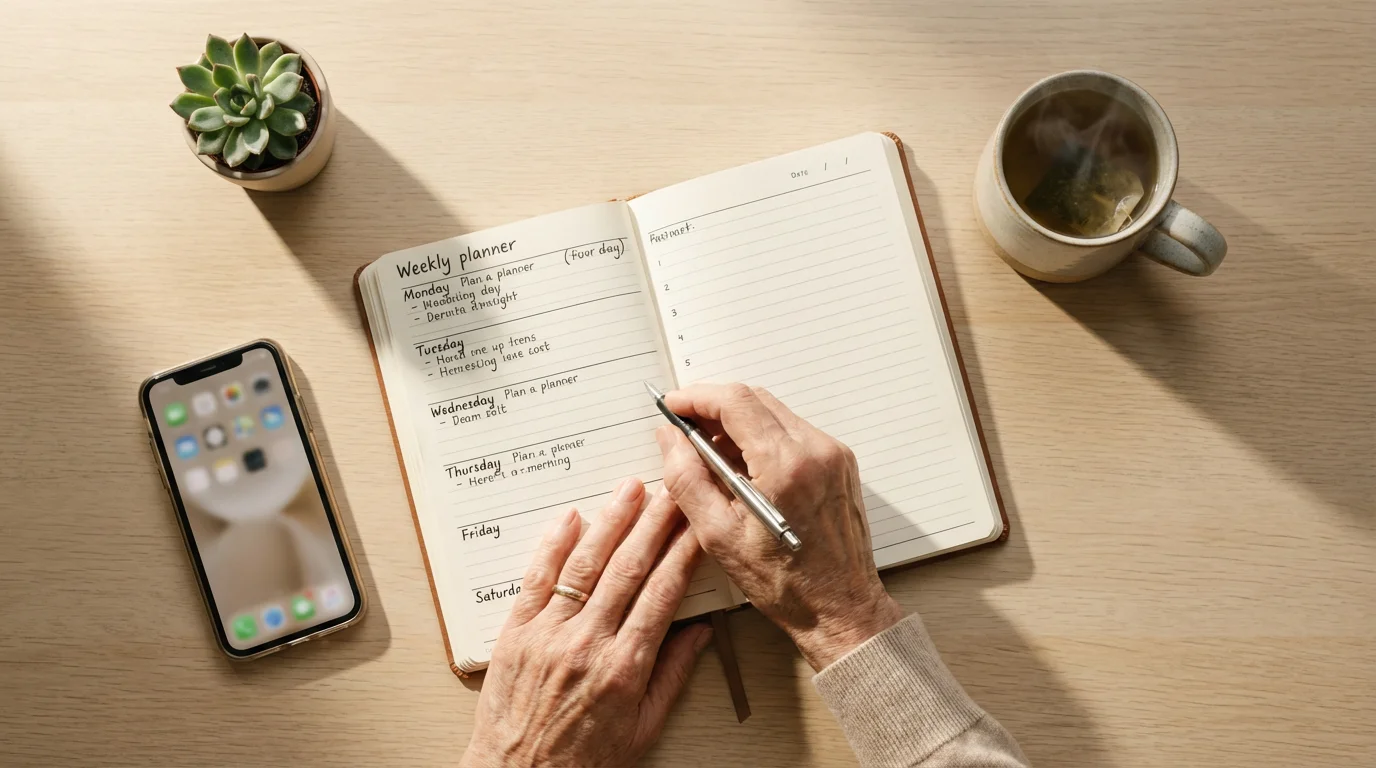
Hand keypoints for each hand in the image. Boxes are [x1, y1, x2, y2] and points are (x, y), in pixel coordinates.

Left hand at [460, 478, 712, 767]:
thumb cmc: (582, 762)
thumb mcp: (643, 728)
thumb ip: (672, 675)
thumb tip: (698, 632)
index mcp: (625, 668)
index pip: (662, 592)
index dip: (683, 552)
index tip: (697, 526)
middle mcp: (587, 644)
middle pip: (629, 568)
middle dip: (655, 523)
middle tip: (671, 492)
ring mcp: (549, 634)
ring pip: (585, 564)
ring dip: (611, 521)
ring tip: (630, 490)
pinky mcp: (516, 633)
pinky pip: (537, 579)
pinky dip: (553, 545)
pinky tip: (570, 517)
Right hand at [655, 383, 902, 670]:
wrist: (840, 607)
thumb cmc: (785, 583)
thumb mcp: (718, 535)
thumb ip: (687, 478)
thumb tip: (669, 439)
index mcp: (785, 466)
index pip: (735, 402)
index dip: (697, 397)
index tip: (673, 406)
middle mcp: (816, 450)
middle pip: (755, 399)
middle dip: (715, 406)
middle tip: (685, 428)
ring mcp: (833, 453)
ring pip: (774, 412)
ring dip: (738, 421)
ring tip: (710, 452)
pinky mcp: (840, 462)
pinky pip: (793, 431)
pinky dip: (763, 437)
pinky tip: (744, 466)